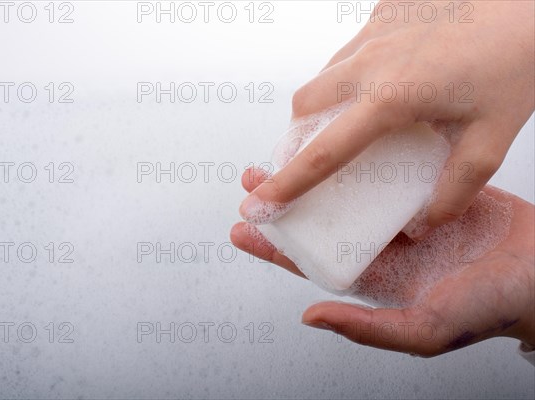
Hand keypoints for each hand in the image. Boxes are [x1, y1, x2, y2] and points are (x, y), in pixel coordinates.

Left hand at [231, 167, 534, 356]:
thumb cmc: (491, 309)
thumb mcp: (425, 329)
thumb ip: (367, 327)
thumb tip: (310, 316)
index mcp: (374, 278)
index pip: (311, 263)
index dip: (274, 248)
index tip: (241, 227)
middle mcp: (381, 247)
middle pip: (321, 222)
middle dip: (286, 203)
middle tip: (254, 178)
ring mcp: (401, 217)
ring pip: (347, 194)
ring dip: (317, 175)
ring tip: (287, 154)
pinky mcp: (426, 192)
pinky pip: (385, 174)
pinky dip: (361, 158)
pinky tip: (342, 142)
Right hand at [239, 1, 533, 236]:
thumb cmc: (514, 59)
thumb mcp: (492, 138)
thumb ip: (457, 188)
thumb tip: (425, 221)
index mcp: (392, 97)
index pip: (323, 153)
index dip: (287, 185)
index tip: (259, 205)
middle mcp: (370, 62)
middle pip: (304, 106)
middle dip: (297, 136)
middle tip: (314, 157)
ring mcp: (374, 32)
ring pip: (323, 75)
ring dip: (322, 104)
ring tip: (351, 121)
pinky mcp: (383, 11)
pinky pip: (349, 49)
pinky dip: (349, 73)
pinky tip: (383, 80)